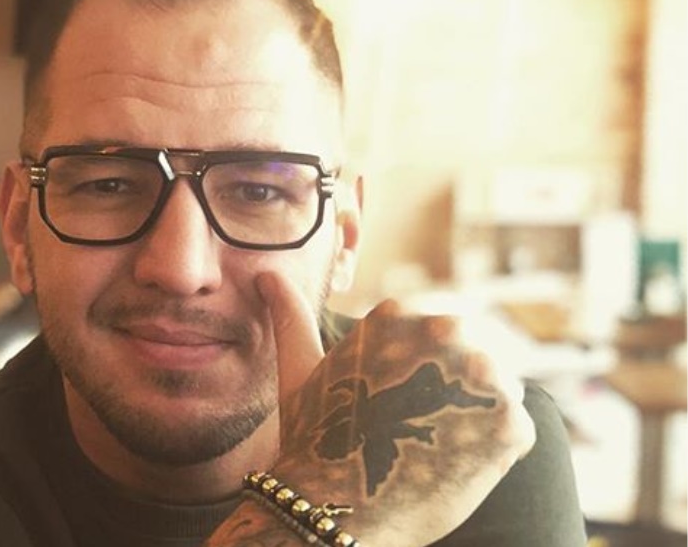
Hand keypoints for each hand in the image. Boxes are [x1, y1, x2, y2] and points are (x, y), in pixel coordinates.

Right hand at [257, 272, 535, 546]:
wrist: (336, 506)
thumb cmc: (315, 439)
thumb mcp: (300, 367)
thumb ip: (291, 316)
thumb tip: (266, 274)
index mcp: (398, 313)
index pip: (433, 340)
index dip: (415, 381)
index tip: (389, 410)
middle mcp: (444, 330)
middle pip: (468, 361)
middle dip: (452, 396)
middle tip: (416, 434)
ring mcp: (479, 374)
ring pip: (497, 393)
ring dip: (476, 421)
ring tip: (435, 451)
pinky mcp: (508, 420)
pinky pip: (516, 431)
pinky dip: (496, 453)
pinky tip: (454, 467)